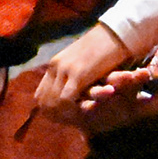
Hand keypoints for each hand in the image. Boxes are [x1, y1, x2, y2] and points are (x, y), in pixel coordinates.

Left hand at [25, 25, 157, 128]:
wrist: (116, 34)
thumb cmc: (105, 50)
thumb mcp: (83, 64)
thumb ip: (73, 76)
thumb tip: (70, 93)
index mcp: (54, 64)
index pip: (40, 94)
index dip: (49, 108)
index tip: (59, 118)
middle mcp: (56, 66)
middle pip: (44, 99)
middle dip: (54, 115)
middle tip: (66, 124)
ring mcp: (65, 70)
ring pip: (53, 101)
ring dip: (62, 114)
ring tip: (73, 122)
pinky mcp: (78, 74)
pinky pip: (66, 99)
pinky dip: (71, 110)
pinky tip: (80, 114)